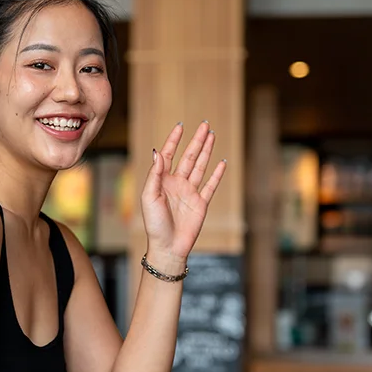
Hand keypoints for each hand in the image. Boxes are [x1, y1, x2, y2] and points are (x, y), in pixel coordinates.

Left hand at [141, 121, 225, 263]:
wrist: (168, 247)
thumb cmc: (155, 224)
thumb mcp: (150, 197)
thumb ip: (155, 174)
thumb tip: (158, 152)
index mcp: (162, 181)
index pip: (169, 155)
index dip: (174, 140)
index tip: (180, 125)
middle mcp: (177, 183)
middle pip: (189, 156)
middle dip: (196, 140)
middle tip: (204, 125)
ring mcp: (190, 192)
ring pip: (200, 166)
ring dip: (206, 151)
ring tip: (212, 135)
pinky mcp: (201, 203)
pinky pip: (211, 185)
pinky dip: (217, 173)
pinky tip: (221, 161)